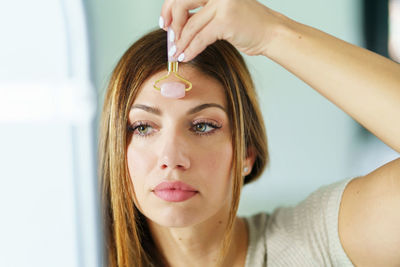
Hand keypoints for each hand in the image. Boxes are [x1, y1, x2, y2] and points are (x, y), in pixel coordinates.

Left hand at [160, 0, 286, 61]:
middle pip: (181, 3)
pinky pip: (200, 38)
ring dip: (180, 42)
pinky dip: (190, 49)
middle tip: (170, 39)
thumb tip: (177, 23)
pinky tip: (186, 56)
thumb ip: (202, 13)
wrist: (271, 33)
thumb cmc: (248, 25)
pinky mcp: (226, 22)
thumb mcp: (222, 11)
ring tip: (176, 54)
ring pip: (190, 25)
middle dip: (172, 24)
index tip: (165, 24)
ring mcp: (222, 5)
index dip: (169, 8)